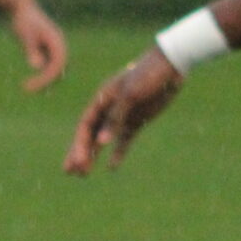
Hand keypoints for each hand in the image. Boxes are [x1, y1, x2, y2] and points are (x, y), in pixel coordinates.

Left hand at [11, 2, 66, 92]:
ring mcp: (55, 49)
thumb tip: (37, 66)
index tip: (31, 85)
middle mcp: (60, 47)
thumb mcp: (26, 35)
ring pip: (55, 71)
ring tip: (27, 88)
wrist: (22, 9)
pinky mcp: (48, 51)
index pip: (57, 66)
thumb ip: (32, 51)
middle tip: (26, 89)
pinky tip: (29, 83)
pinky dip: (42, 76)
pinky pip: (49, 68)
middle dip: (45, 82)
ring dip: (44, 82)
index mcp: (57, 42)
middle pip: (58, 70)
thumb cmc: (24, 21)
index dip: (46, 78)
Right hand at [64, 46, 182, 174]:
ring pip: (102, 139)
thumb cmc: (147, 76)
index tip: (78, 163)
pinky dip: (118, 153)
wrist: (170, 66)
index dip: (79, 145)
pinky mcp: (137, 120)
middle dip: (79, 153)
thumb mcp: (130, 95)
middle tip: (70, 173)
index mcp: (102, 99)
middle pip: (89, 134)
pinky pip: (124, 140)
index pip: (85, 126)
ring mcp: (122, 115)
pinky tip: (112, 167)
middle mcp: (108, 108)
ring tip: (84, 174)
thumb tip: (100, 143)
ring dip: (93, 155)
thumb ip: (115, 119)